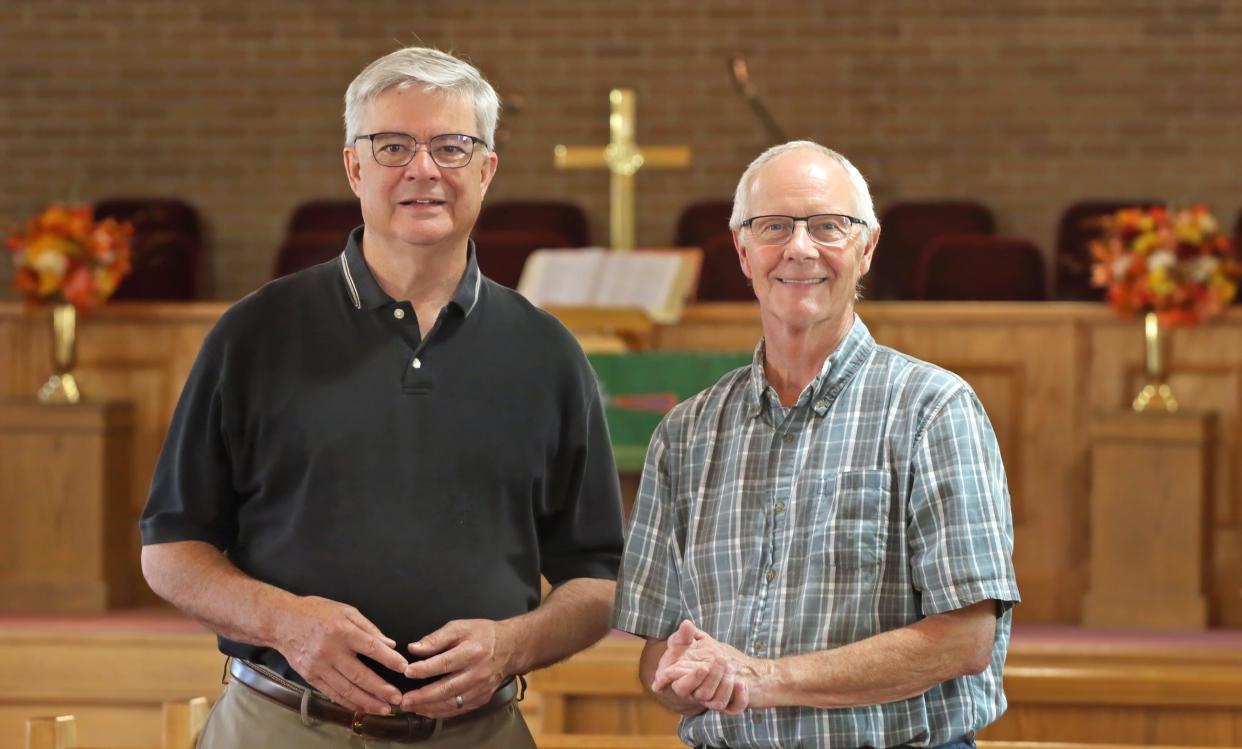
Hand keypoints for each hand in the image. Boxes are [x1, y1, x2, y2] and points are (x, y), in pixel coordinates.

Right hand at [274, 595, 407, 714]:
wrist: (282, 622)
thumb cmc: (316, 612)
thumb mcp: (345, 611)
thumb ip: (369, 628)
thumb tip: (390, 644)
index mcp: (342, 631)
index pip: (371, 648)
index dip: (389, 660)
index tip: (403, 668)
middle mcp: (330, 651)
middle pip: (360, 675)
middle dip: (381, 689)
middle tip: (397, 698)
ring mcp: (319, 667)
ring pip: (346, 689)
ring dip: (367, 701)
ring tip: (384, 709)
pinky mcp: (310, 677)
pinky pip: (332, 694)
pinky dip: (348, 703)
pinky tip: (361, 707)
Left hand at [399, 619, 513, 717]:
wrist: (510, 647)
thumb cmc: (483, 635)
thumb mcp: (460, 627)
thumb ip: (436, 638)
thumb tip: (414, 648)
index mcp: (471, 652)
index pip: (444, 663)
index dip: (424, 669)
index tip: (407, 672)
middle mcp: (477, 672)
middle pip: (446, 688)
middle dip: (422, 696)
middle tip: (403, 700)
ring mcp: (481, 688)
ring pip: (452, 703)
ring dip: (429, 707)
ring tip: (411, 706)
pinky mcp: (482, 698)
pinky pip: (459, 709)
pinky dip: (441, 712)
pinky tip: (428, 710)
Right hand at [653, 621, 759, 713]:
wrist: (714, 662)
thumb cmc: (691, 653)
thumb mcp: (684, 642)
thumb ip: (684, 635)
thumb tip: (687, 624)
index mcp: (683, 681)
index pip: (681, 687)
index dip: (691, 679)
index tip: (702, 667)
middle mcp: (697, 693)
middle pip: (702, 695)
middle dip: (713, 678)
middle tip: (721, 659)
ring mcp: (712, 700)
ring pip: (718, 703)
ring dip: (726, 685)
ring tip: (731, 667)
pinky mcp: (728, 704)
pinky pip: (735, 709)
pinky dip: (740, 698)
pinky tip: (741, 683)